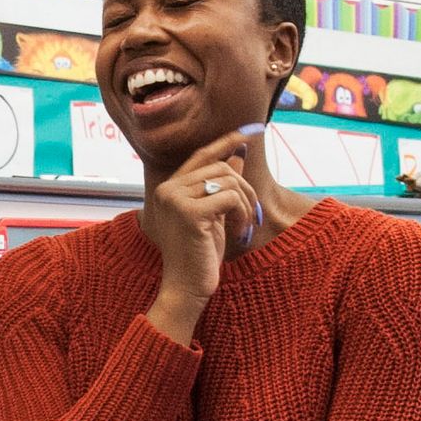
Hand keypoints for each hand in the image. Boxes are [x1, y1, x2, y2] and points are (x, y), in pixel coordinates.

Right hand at [140, 129, 257, 337]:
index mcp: (169, 188)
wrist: (185, 290)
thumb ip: (221, 186)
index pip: (202, 155)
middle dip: (246, 190)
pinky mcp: (189, 212)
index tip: (251, 131)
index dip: (227, 141)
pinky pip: (231, 198)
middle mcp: (168, 189)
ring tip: (244, 228)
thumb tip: (238, 155)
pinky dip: (243, 215)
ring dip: (246, 205)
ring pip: (230, 181)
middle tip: (253, 217)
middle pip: (222, 168)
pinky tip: (238, 233)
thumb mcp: (214, 216)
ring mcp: (175, 198)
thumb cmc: (199, 256)